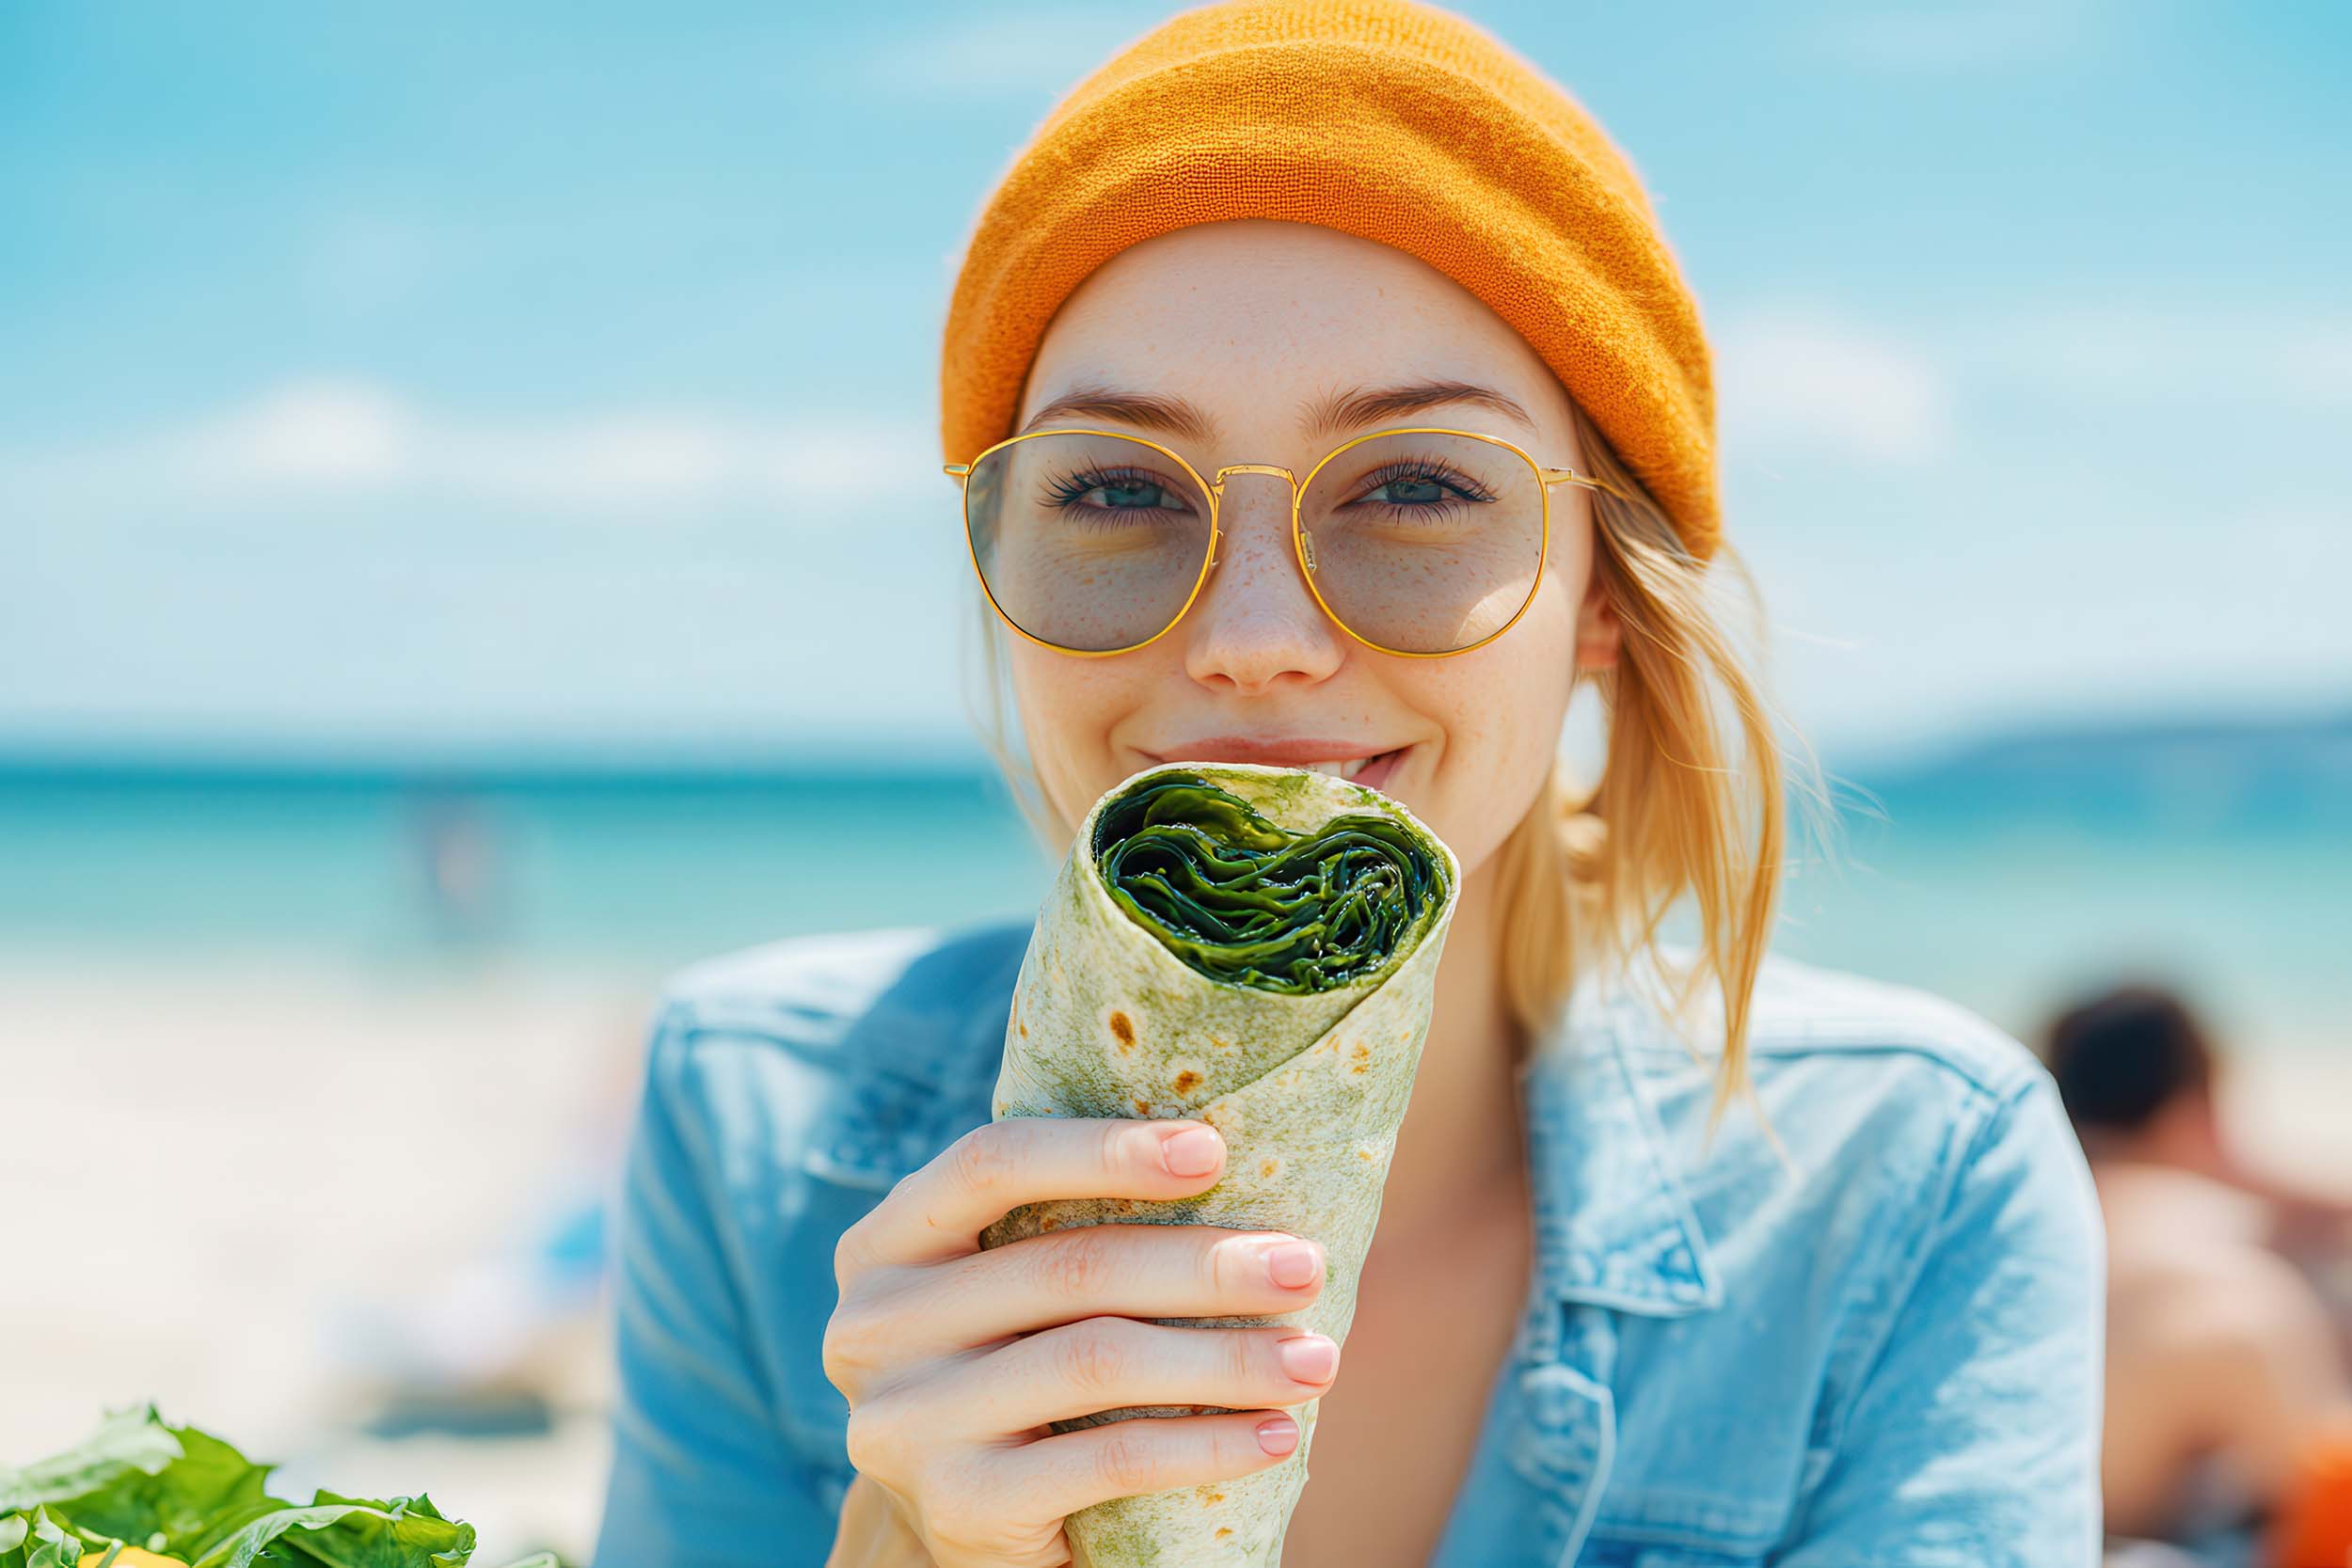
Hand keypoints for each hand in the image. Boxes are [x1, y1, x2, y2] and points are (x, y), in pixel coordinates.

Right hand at [821, 1116, 1337, 1567]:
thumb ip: (1068, 1228)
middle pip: (1067, 1267)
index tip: (1215, 1150)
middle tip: (1304, 1266)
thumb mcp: (1014, 1293)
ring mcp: (905, 1421)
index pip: (990, 1163)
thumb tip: (1240, 1158)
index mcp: (887, 1243)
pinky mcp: (956, 1506)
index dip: (1103, 1149)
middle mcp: (873, 1325)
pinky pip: (1105, 1461)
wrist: (970, 1528)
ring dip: (1225, 1359)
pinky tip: (1274, 1436)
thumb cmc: (1023, 1371)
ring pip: (1095, 1361)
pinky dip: (1205, 1445)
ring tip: (1316, 1359)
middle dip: (1205, 1264)